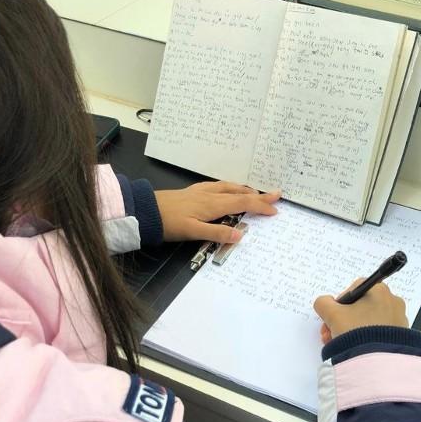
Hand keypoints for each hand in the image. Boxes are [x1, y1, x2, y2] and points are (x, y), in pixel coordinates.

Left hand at [155, 181, 279, 242]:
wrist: (145, 211)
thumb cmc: (168, 223)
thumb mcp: (193, 232)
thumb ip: (217, 233)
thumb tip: (240, 235)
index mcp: (213, 204)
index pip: (243, 204)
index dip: (260, 206)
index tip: (275, 210)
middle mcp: (210, 194)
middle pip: (240, 193)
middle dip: (258, 195)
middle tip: (275, 195)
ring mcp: (201, 191)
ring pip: (229, 187)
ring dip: (245, 190)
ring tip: (255, 193)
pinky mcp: (193, 192)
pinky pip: (218, 186)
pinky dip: (230, 188)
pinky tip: (226, 190)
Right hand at [314, 279, 407, 344]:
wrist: (377, 362)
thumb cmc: (356, 332)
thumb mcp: (332, 315)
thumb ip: (323, 303)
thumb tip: (324, 302)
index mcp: (379, 289)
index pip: (353, 290)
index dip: (339, 303)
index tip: (333, 317)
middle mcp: (393, 301)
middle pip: (361, 306)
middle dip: (343, 319)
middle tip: (332, 332)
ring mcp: (399, 319)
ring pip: (369, 320)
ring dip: (352, 330)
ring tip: (340, 344)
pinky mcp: (401, 336)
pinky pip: (379, 332)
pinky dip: (367, 337)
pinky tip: (355, 348)